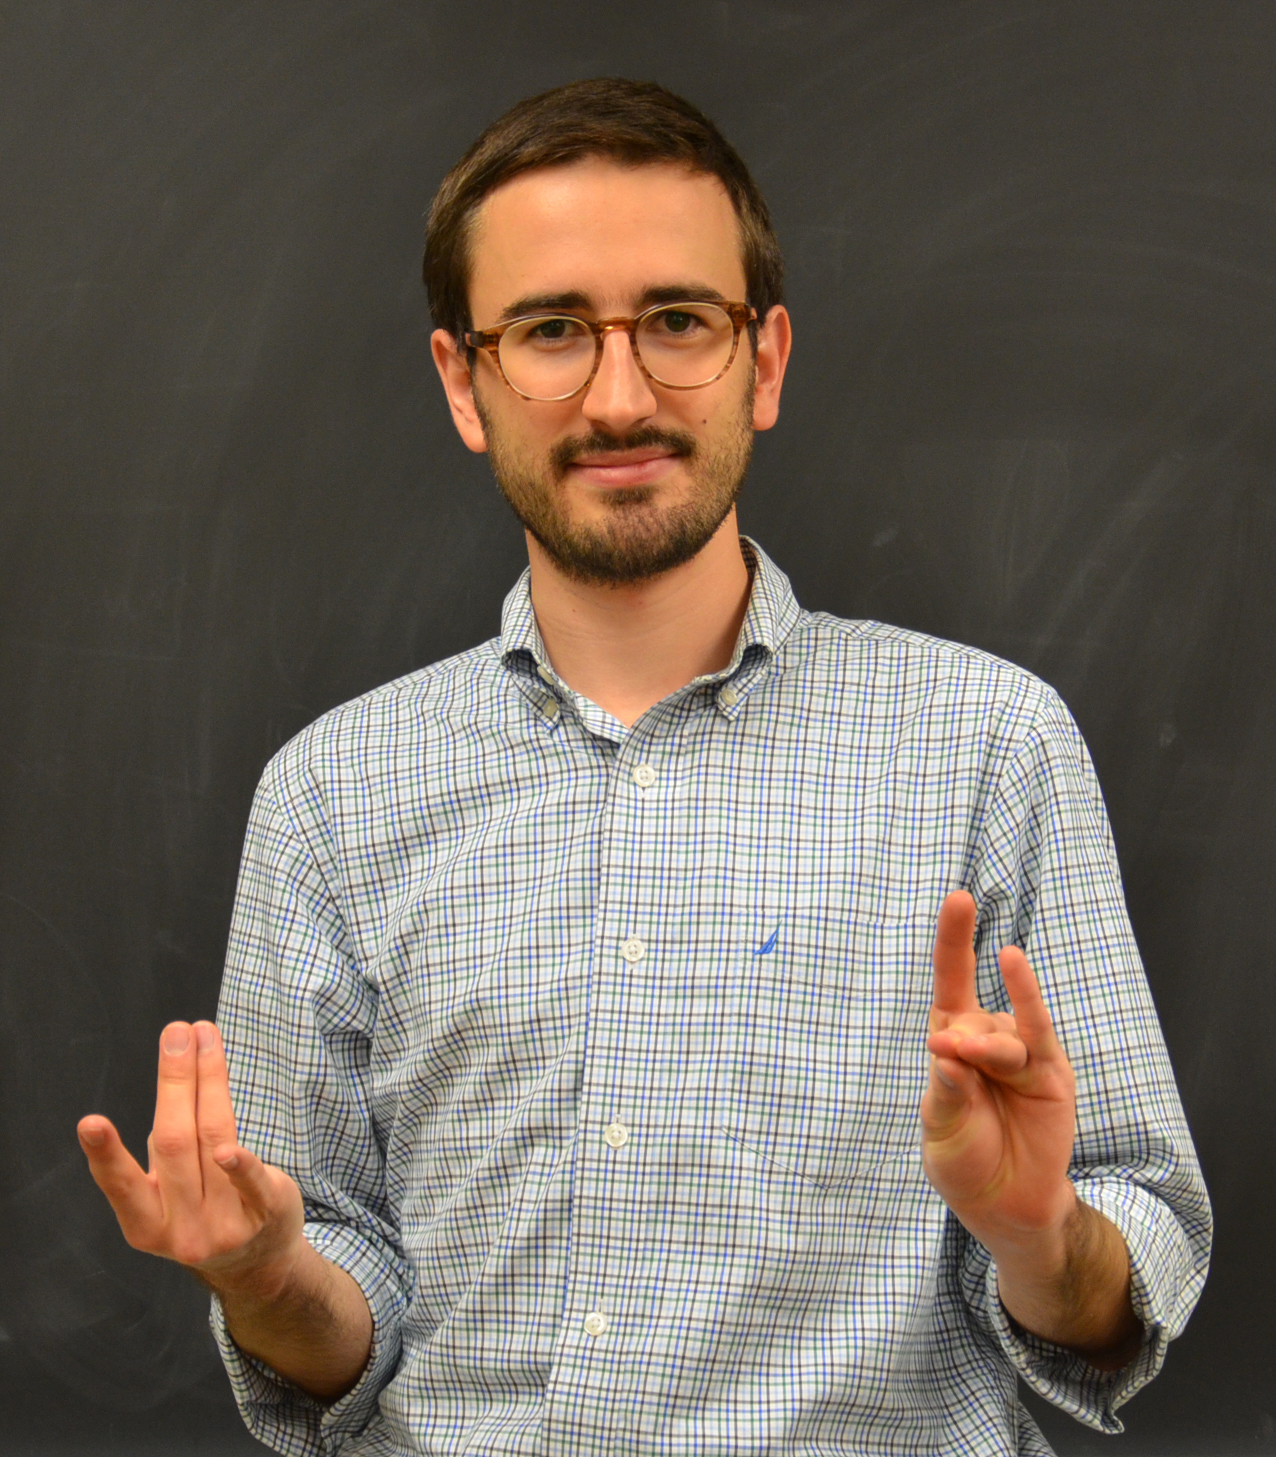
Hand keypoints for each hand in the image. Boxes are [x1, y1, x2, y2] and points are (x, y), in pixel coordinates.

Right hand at [78, 1020, 305, 1296]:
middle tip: (175, 1034)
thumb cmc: (206, 1209)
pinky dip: (240, 1166)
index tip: (90, 1122)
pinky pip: (251, 1184)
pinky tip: (230, 1150)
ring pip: (213, 1140)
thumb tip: (178, 1078)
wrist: (259, 1263)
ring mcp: (222, 1226)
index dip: (105, 1154)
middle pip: (175, 1142)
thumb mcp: (173, 1192)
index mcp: (145, 1224)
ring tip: (204, 1038)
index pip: (122, 1184)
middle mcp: (180, 1229)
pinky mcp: (264, 1216)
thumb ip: (169, 1147)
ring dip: (208, 1082)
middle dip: (174, 1082)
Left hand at [921, 891, 1077, 1245]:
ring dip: (986, 1047)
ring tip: (970, 1061)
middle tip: (951, 1061)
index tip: (958, 898)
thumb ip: (946, 1091)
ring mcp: (1021, 1055)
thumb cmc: (964, 1159)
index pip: (951, 981)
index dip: (954, 940)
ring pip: (1003, 1034)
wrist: (1005, 1205)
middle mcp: (987, 1040)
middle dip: (959, 1040)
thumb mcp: (941, 1128)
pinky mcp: (1051, 1075)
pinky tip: (1014, 966)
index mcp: (952, 1044)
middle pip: (970, 1017)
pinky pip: (1038, 1035)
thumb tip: (949, 1052)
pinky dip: (1026, 1004)